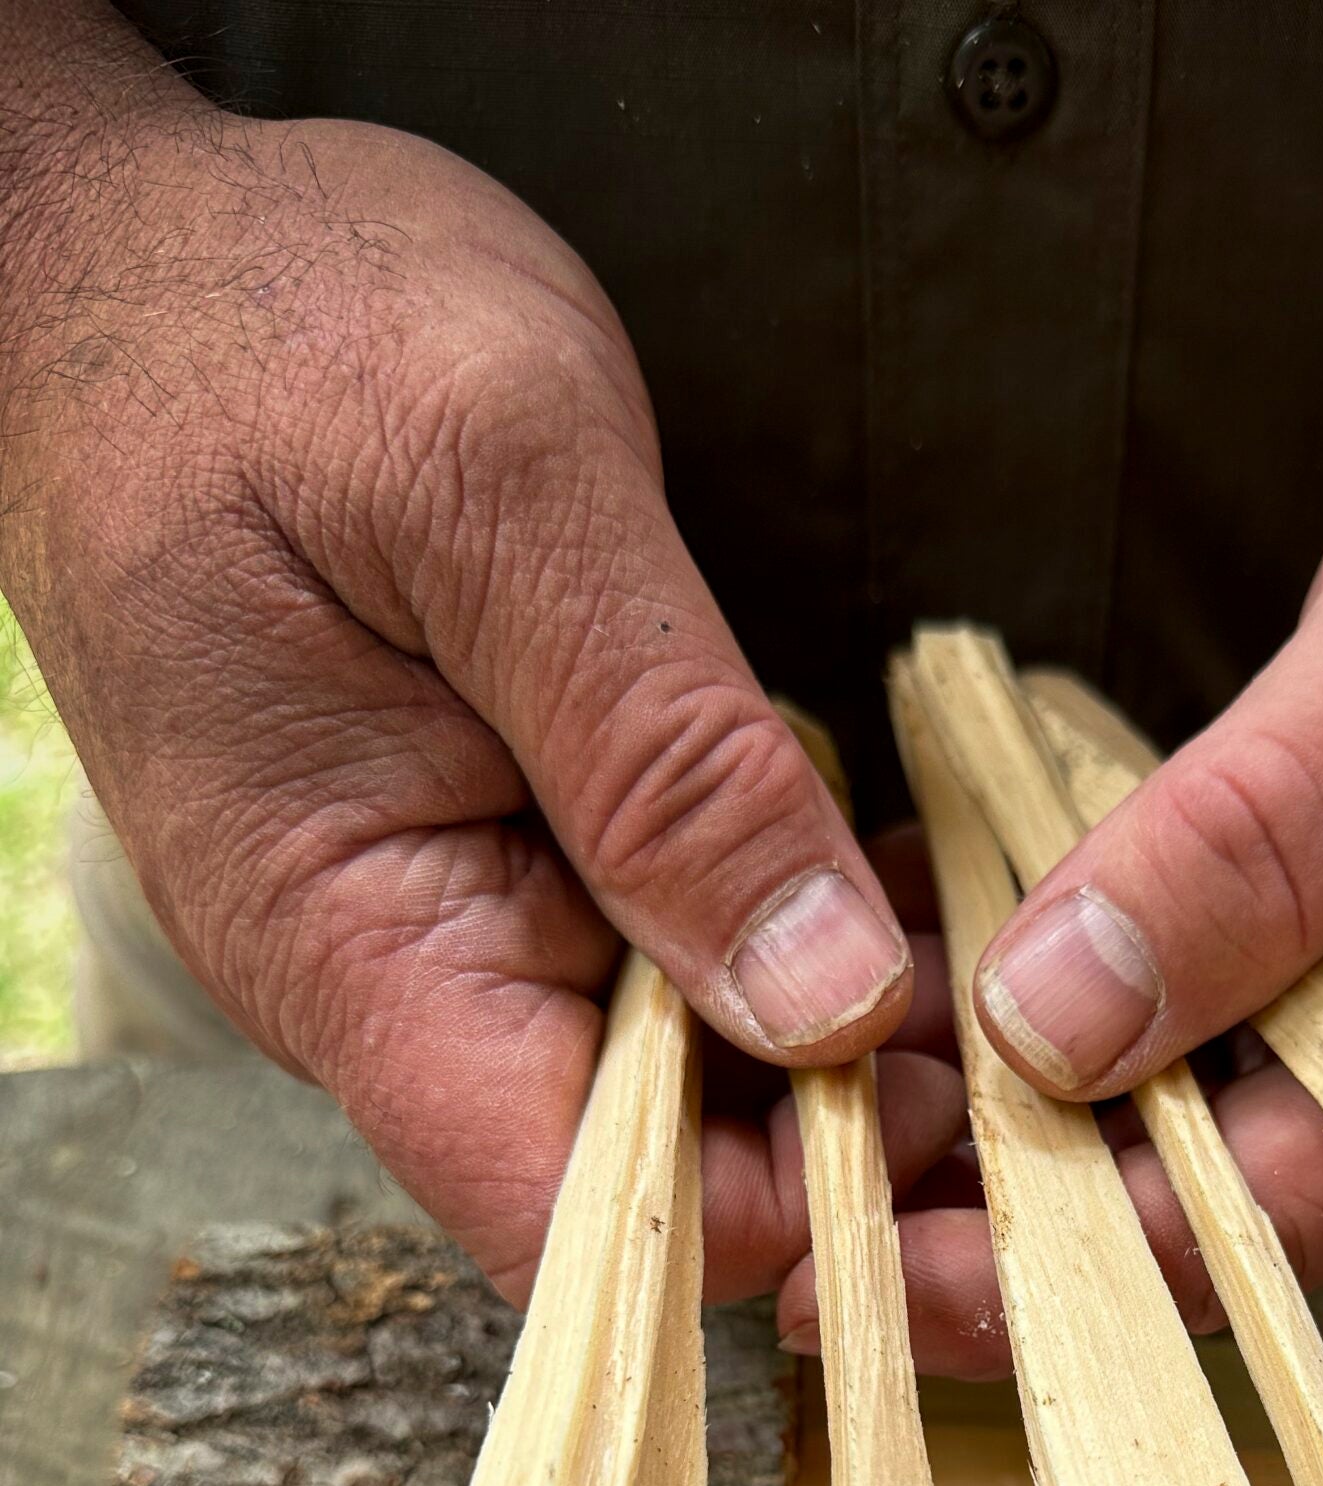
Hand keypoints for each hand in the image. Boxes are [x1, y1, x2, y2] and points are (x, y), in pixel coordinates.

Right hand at [0, 69, 961, 1302]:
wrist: (138, 243)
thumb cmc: (275, 322)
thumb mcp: (503, 493)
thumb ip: (666, 760)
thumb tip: (819, 1003)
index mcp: (355, 946)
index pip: (580, 1218)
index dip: (773, 1202)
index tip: (928, 1091)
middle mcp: (395, 982)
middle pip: (653, 1164)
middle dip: (834, 1109)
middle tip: (998, 987)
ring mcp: (442, 922)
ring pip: (673, 1068)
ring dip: (827, 1018)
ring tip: (958, 911)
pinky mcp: (492, 857)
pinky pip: (656, 957)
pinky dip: (776, 929)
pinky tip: (875, 866)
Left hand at [835, 350, 1322, 1358]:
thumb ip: (1264, 843)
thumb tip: (1056, 1023)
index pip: (1260, 1228)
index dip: (1053, 1261)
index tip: (866, 1267)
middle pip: (1191, 1205)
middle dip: (989, 1192)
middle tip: (784, 1168)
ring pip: (1168, 1117)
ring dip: (993, 1090)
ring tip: (810, 1054)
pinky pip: (1180, 1016)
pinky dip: (1050, 984)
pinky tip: (918, 934)